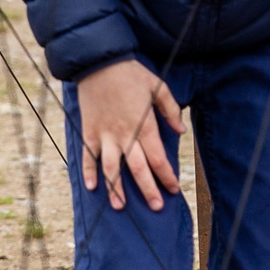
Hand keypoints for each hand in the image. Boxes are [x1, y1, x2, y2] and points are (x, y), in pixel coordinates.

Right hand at [75, 60, 183, 212]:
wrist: (99, 62)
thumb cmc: (131, 73)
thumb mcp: (158, 86)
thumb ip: (170, 110)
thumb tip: (180, 131)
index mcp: (144, 125)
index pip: (158, 158)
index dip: (166, 175)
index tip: (173, 188)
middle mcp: (124, 135)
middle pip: (138, 169)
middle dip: (148, 190)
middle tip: (156, 207)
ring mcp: (105, 135)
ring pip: (112, 168)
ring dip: (116, 189)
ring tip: (121, 207)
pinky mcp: (89, 132)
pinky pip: (89, 156)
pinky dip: (89, 172)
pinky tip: (92, 188)